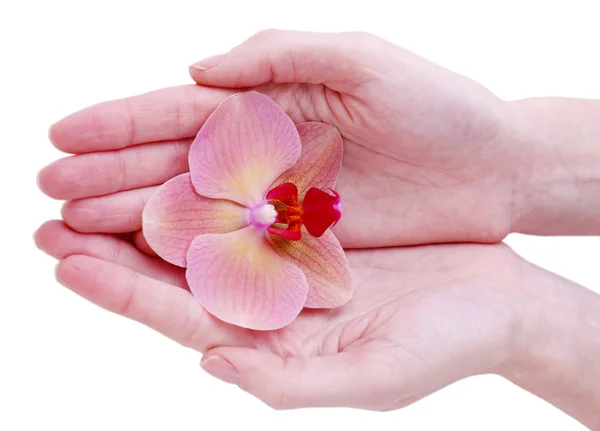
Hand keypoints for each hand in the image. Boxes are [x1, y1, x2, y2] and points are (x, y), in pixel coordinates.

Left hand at [34, 220, 528, 409]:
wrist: (496, 301)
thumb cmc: (444, 346)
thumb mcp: (370, 376)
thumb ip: (289, 381)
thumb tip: (214, 365)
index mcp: (272, 341)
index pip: (179, 316)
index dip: (119, 291)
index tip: (64, 260)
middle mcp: (269, 301)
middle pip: (173, 272)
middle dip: (109, 246)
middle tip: (49, 217)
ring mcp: (287, 261)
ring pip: (202, 233)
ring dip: (145, 209)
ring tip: (88, 184)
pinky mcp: (312, 227)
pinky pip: (248, 202)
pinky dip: (209, 184)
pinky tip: (173, 162)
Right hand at [38, 30, 522, 248]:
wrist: (494, 167)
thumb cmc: (439, 106)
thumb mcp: (361, 60)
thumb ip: (279, 55)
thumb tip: (195, 68)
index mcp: (272, 102)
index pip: (180, 112)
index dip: (120, 123)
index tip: (61, 136)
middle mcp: (267, 153)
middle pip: (173, 165)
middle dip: (109, 178)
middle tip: (48, 195)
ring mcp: (282, 201)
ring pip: (196, 211)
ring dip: (134, 220)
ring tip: (73, 231)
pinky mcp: (306, 242)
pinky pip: (238, 249)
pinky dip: (192, 255)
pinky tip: (145, 262)